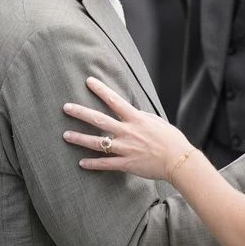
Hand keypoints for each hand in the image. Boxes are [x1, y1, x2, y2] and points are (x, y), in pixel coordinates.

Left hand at [62, 76, 192, 180]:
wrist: (178, 160)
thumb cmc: (171, 139)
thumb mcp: (157, 122)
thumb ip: (141, 117)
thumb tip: (130, 112)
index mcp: (136, 119)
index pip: (114, 100)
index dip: (101, 89)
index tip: (89, 81)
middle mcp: (128, 132)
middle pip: (99, 120)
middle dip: (81, 113)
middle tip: (66, 107)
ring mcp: (125, 148)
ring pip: (98, 143)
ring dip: (80, 139)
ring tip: (66, 135)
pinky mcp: (126, 164)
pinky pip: (105, 164)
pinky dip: (92, 164)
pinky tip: (81, 163)